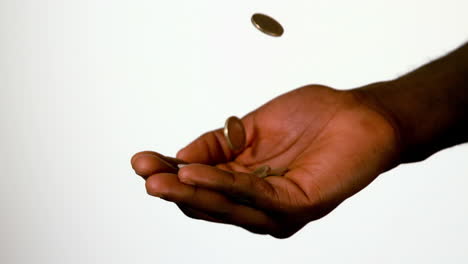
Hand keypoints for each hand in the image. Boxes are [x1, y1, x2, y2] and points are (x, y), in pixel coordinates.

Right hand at [131, 84, 399, 237]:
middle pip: (208, 204)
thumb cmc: (314, 119)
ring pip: (226, 207)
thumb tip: (178, 157)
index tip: (141, 161)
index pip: (202, 185)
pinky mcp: (297, 207)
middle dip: (173, 189)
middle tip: (143, 175)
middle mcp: (260, 204)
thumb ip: (217, 145)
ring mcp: (278, 211)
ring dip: (190, 194)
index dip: (171, 175)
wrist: (360, 114)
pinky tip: (194, 175)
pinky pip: (253, 198)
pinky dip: (222, 186)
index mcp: (247, 184)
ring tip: (158, 180)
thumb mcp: (251, 127)